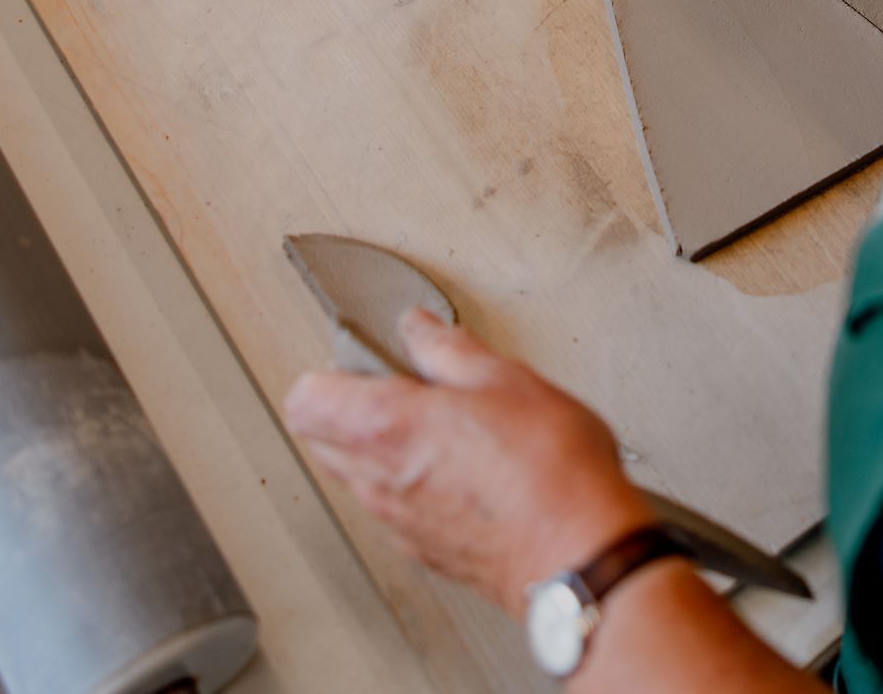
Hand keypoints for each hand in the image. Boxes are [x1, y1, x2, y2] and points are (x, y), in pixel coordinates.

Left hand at [284, 309, 654, 612]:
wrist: (578, 551)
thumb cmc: (548, 468)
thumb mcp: (504, 378)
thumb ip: (449, 349)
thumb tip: (420, 330)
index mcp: (384, 427)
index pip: (304, 400)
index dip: (329, 373)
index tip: (366, 360)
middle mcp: (377, 479)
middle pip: (321, 440)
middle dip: (349, 409)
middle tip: (401, 387)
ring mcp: (397, 521)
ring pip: (357, 476)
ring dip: (380, 450)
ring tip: (439, 428)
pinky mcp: (425, 550)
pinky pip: (394, 508)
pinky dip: (411, 486)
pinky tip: (462, 471)